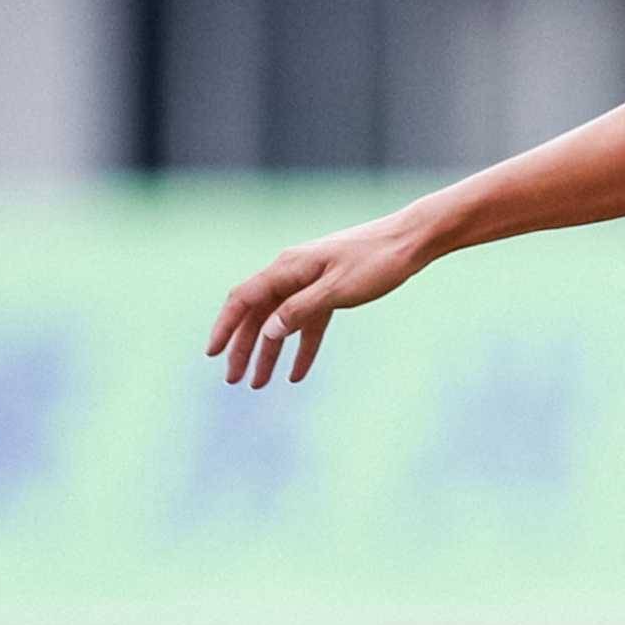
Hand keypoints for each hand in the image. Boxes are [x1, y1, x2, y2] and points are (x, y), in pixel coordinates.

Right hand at [207, 212, 435, 386]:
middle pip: (259, 315)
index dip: (225, 327)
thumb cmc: (377, 261)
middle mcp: (292, 273)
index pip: (243, 299)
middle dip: (244, 348)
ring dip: (270, 352)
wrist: (412, 240)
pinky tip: (297, 373)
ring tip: (259, 384)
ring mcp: (311, 282)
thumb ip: (300, 309)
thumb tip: (266, 332)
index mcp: (287, 268)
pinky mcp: (331, 290)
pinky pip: (309, 323)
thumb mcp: (338, 289)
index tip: (212, 353)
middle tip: (234, 380)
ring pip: (282, 322)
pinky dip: (302, 347)